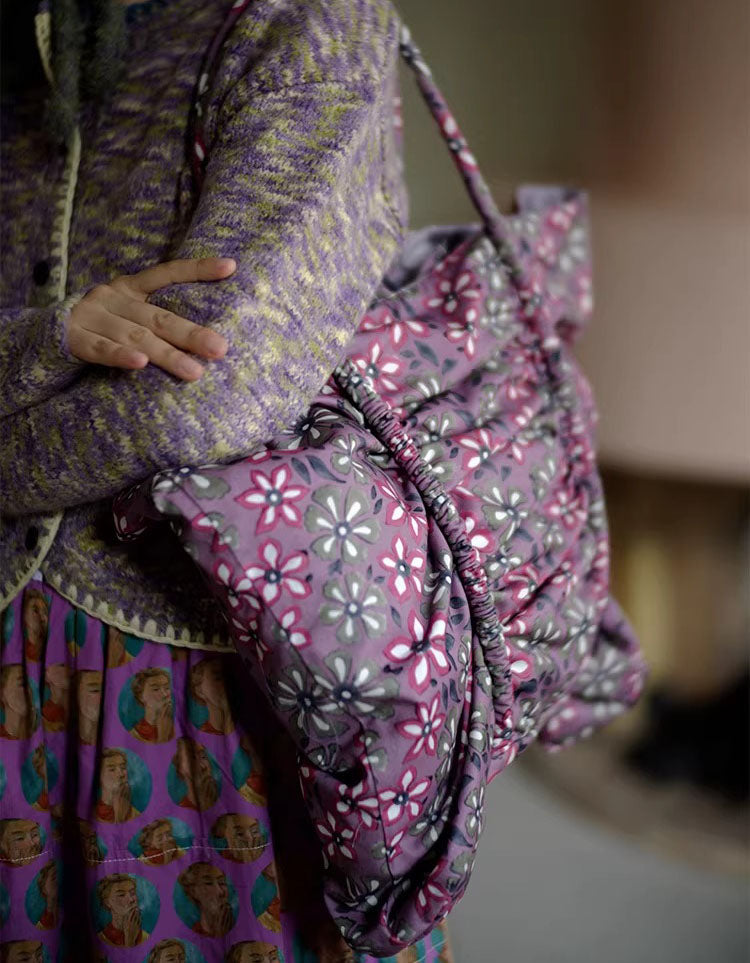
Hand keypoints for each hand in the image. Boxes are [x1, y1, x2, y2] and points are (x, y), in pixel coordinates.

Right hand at [64, 257, 235, 380]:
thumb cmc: (100, 329)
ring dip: (167, 355)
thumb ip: (157, 320)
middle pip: (159, 317)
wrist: (43, 336)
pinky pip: (101, 350)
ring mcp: (93, 316)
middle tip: (220, 349)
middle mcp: (113, 298)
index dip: (197, 269)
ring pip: (136, 337)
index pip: (167, 274)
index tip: (230, 266)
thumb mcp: (127, 315)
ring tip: (194, 372)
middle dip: (192, 334)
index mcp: (129, 288)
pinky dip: (121, 356)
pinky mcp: (75, 339)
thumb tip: (209, 338)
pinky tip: (141, 363)